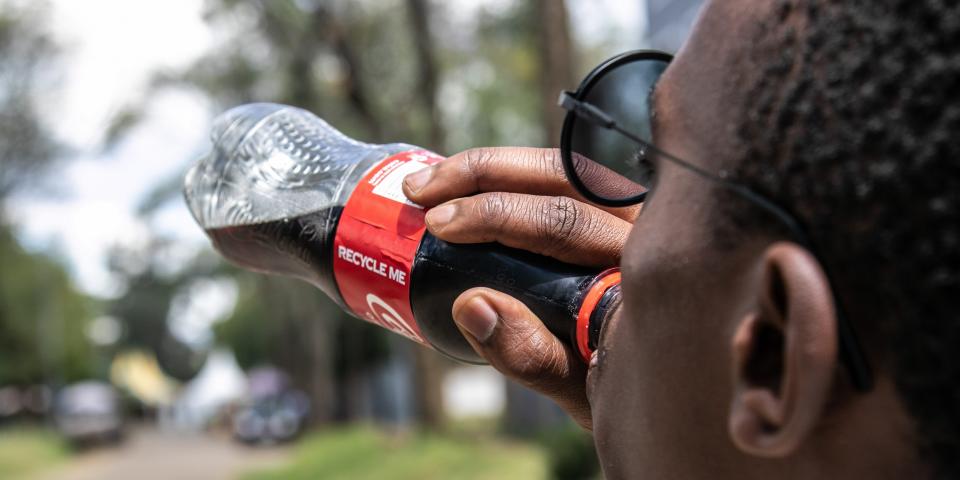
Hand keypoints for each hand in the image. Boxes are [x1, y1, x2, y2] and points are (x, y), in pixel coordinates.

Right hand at [403, 147, 634, 429]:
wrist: (661, 379)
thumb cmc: (626, 389)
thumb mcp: (580, 389)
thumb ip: (533, 355)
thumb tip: (471, 303)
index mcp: (646, 267)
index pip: (566, 222)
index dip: (495, 216)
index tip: (439, 227)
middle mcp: (650, 228)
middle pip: (563, 180)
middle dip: (482, 181)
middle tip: (421, 197)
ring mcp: (638, 214)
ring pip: (563, 168)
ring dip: (491, 168)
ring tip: (428, 185)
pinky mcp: (618, 209)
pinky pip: (564, 178)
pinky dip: (508, 175)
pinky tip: (463, 186)